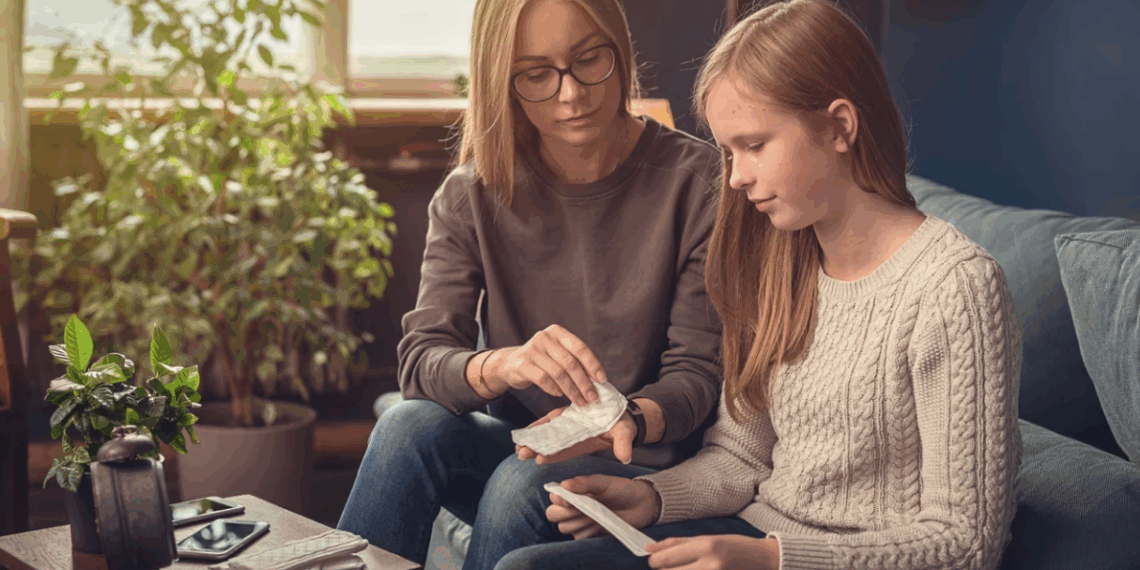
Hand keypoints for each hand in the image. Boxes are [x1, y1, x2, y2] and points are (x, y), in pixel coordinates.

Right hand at [491, 324, 607, 406]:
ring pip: (558, 373)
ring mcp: (532, 350)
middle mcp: (544, 337)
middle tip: (593, 397)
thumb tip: (597, 380)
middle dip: (584, 382)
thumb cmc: (541, 361)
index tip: (602, 380)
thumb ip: (575, 362)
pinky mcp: (522, 364)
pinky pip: (543, 379)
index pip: (579, 347)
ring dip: (572, 390)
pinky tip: (559, 395)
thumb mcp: (558, 355)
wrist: (511, 364)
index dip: (592, 364)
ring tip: (580, 401)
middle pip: (570, 362)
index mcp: (557, 332)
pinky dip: (554, 389)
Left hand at [516, 407, 637, 463]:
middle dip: (537, 450)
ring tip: (518, 447)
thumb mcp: (623, 433)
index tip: (540, 459)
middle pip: (553, 446)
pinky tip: (525, 432)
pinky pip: (549, 423)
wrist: (620, 414)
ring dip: (533, 441)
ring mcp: (567, 428)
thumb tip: (625, 458)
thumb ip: (622, 444)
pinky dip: (538, 427)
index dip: (554, 455)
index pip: (567, 451)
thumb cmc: (622, 425)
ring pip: (548, 437)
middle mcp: (573, 438)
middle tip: (521, 454)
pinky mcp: (565, 417)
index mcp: (585, 442)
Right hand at [545, 475, 658, 539]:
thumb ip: (584, 483)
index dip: (559, 500)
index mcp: (574, 491)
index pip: (554, 497)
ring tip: (595, 515)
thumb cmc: (621, 489)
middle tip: (584, 509)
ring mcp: (580, 520)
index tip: (572, 500)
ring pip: (564, 528)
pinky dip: (587, 532)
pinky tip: (600, 524)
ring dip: (577, 523)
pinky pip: (578, 537)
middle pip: (553, 515)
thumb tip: (564, 485)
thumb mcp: (604, 482)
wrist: (640, 504)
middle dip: (565, 514)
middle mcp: (573, 506)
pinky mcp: (589, 533)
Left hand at [644, 535, 778, 569]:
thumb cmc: (732, 546)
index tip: (653, 560)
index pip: (667, 559)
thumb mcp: (704, 538)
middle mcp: (710, 565)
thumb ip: (675, 543)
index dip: (654, 561)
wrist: (760, 559)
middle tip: (667, 565)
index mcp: (706, 547)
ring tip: (683, 567)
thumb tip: (649, 549)